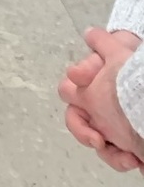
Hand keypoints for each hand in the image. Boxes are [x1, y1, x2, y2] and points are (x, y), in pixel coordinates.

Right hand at [60, 30, 143, 168]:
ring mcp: (111, 127)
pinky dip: (120, 159)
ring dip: (108, 152)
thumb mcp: (119, 52)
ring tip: (127, 156)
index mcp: (90, 87)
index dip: (74, 96)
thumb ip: (100, 44)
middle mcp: (97, 108)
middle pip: (76, 122)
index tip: (86, 101)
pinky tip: (134, 158)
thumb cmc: (135, 71)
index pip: (69, 90)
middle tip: (98, 139)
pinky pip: (114, 157)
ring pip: (96, 144)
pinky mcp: (124, 144)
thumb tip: (83, 49)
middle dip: (83, 132)